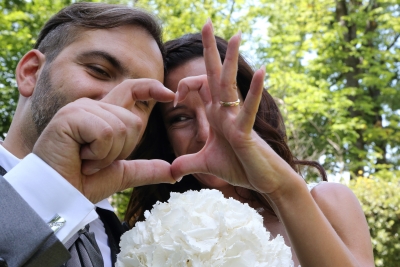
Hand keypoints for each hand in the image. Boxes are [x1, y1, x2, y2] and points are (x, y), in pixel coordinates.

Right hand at [33, 79, 176, 202]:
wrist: (58, 196)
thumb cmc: (84, 182)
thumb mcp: (122, 173)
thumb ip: (147, 169)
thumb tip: (176, 173)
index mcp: (104, 114)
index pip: (131, 89)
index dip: (151, 88)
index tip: (170, 94)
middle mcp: (93, 105)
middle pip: (134, 121)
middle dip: (122, 150)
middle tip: (95, 160)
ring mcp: (81, 108)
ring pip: (121, 128)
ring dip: (108, 155)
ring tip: (86, 159)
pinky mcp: (71, 116)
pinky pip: (106, 133)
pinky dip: (98, 154)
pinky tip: (79, 157)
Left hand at [170, 20, 301, 196]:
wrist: (261, 181)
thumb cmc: (239, 167)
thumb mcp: (205, 164)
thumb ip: (186, 163)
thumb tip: (169, 172)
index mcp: (216, 113)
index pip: (198, 86)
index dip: (183, 87)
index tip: (173, 101)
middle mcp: (225, 111)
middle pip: (214, 74)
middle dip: (209, 49)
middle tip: (206, 22)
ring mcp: (236, 119)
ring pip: (231, 85)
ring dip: (232, 60)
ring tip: (236, 35)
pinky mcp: (245, 132)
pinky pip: (249, 109)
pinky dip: (254, 92)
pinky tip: (261, 71)